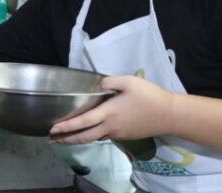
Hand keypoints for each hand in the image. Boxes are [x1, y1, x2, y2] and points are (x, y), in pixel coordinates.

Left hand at [49, 75, 175, 143]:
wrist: (170, 115)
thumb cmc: (149, 96)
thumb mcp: (128, 81)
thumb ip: (109, 82)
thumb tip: (97, 85)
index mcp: (109, 113)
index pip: (83, 122)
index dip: (66, 126)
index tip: (53, 129)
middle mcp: (110, 126)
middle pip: (84, 137)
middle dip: (66, 139)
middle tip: (52, 140)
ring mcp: (118, 133)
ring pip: (94, 139)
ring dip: (78, 139)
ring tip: (65, 138)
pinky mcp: (125, 136)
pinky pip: (104, 137)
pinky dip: (91, 137)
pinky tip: (88, 133)